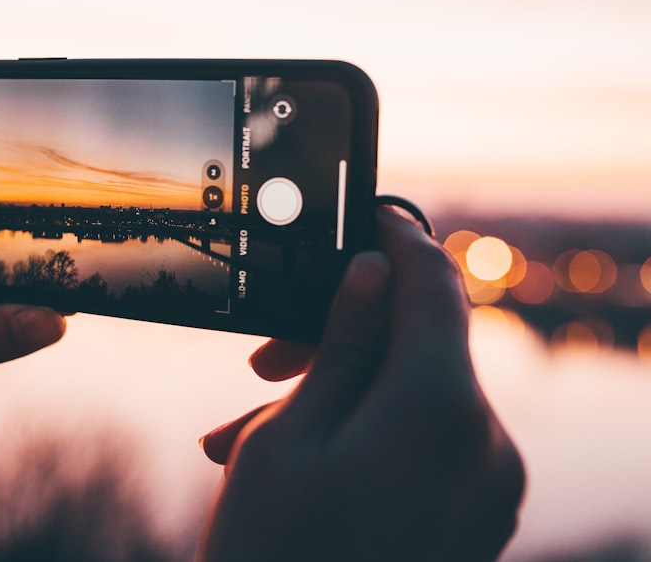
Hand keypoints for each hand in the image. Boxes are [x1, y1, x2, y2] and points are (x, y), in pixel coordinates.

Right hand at [197, 211, 524, 561]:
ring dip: (343, 392)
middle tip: (264, 359)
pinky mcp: (481, 516)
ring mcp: (493, 488)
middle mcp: (488, 445)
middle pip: (423, 344)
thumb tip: (372, 271)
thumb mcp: (290, 434)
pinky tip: (300, 458)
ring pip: (417, 395)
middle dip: (344, 336)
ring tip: (251, 431)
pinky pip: (430, 441)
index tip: (373, 215)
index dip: (401, 242)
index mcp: (441, 410)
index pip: (435, 287)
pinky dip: (370, 431)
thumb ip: (342, 344)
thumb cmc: (273, 552)